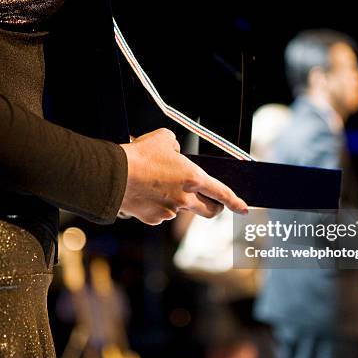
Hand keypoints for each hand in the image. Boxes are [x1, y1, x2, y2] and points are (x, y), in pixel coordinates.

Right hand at [119, 128, 247, 224]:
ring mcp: (170, 211)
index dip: (236, 201)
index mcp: (193, 178)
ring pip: (180, 209)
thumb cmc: (139, 155)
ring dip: (176, 201)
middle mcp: (185, 199)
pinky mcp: (154, 219)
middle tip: (210, 203)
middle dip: (213, 208)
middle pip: (208, 211)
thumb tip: (174, 153)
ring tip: (155, 184)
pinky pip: (161, 213)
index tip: (244, 208)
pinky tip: (144, 194)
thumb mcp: (164, 139)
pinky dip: (157, 206)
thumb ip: (175, 147)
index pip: (222, 193)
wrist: (114, 175)